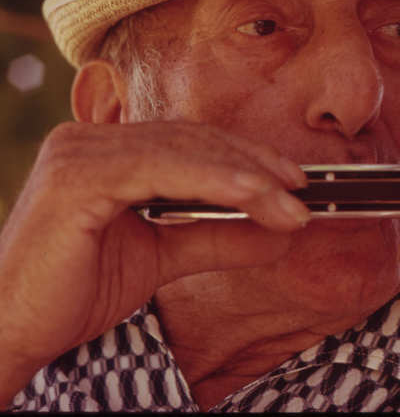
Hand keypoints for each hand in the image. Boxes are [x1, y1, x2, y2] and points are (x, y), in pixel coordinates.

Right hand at [0, 121, 308, 404]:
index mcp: (107, 152)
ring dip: (246, 176)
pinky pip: (161, 168)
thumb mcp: (163, 258)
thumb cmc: (76, 291)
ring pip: (184, 150)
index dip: (245, 156)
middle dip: (255, 165)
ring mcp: (81, 152)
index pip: (190, 142)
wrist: (15, 330)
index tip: (290, 180)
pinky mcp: (76, 177)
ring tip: (288, 203)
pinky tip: (253, 197)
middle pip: (193, 140)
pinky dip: (215, 182)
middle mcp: (91, 140)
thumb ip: (217, 237)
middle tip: (300, 192)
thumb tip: (277, 232)